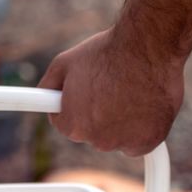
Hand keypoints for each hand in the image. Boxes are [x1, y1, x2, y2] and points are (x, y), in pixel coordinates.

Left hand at [37, 29, 183, 155]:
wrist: (148, 49)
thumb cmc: (107, 53)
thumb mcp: (64, 63)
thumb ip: (48, 87)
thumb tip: (42, 99)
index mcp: (72, 125)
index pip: (65, 124)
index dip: (74, 105)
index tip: (84, 94)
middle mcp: (97, 141)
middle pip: (92, 131)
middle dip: (97, 113)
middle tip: (109, 86)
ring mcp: (124, 143)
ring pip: (117, 136)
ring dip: (121, 120)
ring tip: (129, 90)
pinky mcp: (149, 142)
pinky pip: (139, 141)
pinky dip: (142, 127)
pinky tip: (144, 103)